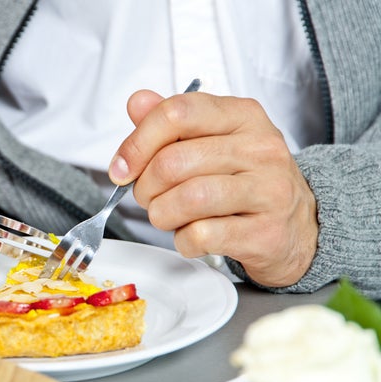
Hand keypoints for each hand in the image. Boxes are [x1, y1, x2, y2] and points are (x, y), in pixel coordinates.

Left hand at [109, 90, 317, 286]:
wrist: (298, 227)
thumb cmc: (245, 181)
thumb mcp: (213, 140)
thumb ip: (171, 121)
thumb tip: (137, 103)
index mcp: (242, 115)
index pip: (177, 113)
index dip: (137, 143)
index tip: (122, 167)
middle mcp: (260, 148)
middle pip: (174, 162)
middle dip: (146, 187)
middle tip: (149, 197)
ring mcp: (268, 191)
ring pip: (187, 199)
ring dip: (162, 214)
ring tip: (168, 216)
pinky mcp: (266, 232)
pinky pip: (202, 235)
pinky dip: (183, 240)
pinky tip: (191, 235)